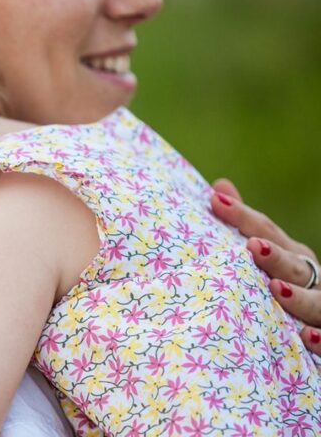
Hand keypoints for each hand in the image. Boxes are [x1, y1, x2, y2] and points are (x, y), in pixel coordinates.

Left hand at [211, 178, 320, 352]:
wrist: (313, 323)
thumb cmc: (283, 285)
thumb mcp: (267, 256)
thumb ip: (245, 227)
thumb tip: (219, 187)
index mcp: (292, 255)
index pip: (267, 232)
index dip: (243, 217)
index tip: (215, 202)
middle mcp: (311, 278)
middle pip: (296, 265)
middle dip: (277, 255)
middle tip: (253, 247)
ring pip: (318, 302)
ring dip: (300, 298)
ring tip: (277, 289)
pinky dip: (320, 339)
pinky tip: (305, 337)